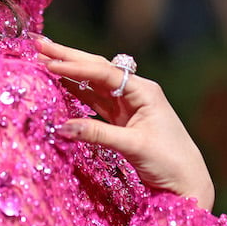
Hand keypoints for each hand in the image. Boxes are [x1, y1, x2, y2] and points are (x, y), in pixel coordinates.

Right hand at [36, 37, 214, 210]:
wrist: (187, 182)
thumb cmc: (170, 161)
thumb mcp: (133, 146)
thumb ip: (97, 134)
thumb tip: (61, 127)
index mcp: (144, 91)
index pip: (104, 73)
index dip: (75, 68)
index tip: (49, 63)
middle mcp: (135, 92)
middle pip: (96, 70)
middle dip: (67, 57)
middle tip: (38, 44)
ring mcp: (127, 105)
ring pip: (92, 83)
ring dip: (67, 72)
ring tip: (42, 58)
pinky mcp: (121, 119)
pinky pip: (93, 100)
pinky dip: (75, 92)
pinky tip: (58, 83)